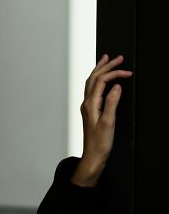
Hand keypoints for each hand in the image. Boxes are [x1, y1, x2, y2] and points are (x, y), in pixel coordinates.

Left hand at [72, 54, 131, 185]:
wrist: (93, 156)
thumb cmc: (100, 142)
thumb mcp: (108, 122)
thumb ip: (111, 102)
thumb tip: (116, 87)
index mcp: (90, 104)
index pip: (101, 81)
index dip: (114, 73)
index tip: (127, 71)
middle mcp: (86, 103)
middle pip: (94, 78)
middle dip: (105, 66)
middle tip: (117, 57)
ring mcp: (87, 107)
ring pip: (91, 83)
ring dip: (99, 71)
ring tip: (107, 61)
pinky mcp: (90, 111)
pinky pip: (93, 90)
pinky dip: (98, 80)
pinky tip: (103, 81)